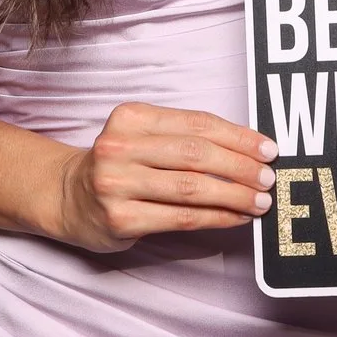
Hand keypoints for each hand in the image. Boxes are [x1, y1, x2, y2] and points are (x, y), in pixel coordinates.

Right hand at [53, 102, 277, 251]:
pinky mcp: (120, 219)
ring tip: (260, 200)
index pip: (197, 123)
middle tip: (268, 177)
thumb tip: (248, 148)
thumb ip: (185, 136)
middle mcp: (120, 147)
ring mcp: (117, 184)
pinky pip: (180, 218)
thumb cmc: (120, 164)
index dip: (238, 136)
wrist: (68, 196)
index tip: (268, 148)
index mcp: (131, 117)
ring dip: (234, 195)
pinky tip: (236, 217)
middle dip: (241, 166)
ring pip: (192, 189)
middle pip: (196, 155)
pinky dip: (216, 218)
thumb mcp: (143, 136)